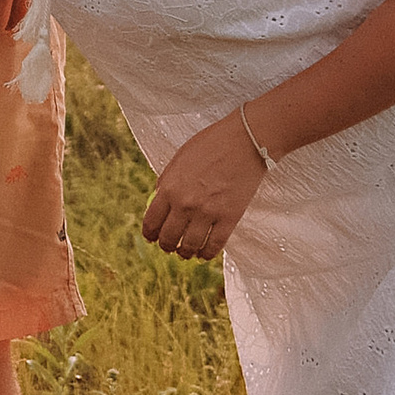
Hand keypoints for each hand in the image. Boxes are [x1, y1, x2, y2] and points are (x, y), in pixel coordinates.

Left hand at [140, 112, 267, 260]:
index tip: (152, 237)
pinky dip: (207, 253)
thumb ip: (167, 180)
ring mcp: (208, 213)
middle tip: (169, 247)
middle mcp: (185, 204)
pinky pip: (214, 246)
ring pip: (190, 246)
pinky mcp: (229, 219)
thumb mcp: (180, 158)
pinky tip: (204, 253)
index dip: (150, 233)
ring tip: (186, 252)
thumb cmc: (212, 144)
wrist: (245, 141)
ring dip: (185, 253)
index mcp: (170, 188)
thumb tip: (158, 199)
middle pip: (169, 238)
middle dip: (166, 246)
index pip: (152, 221)